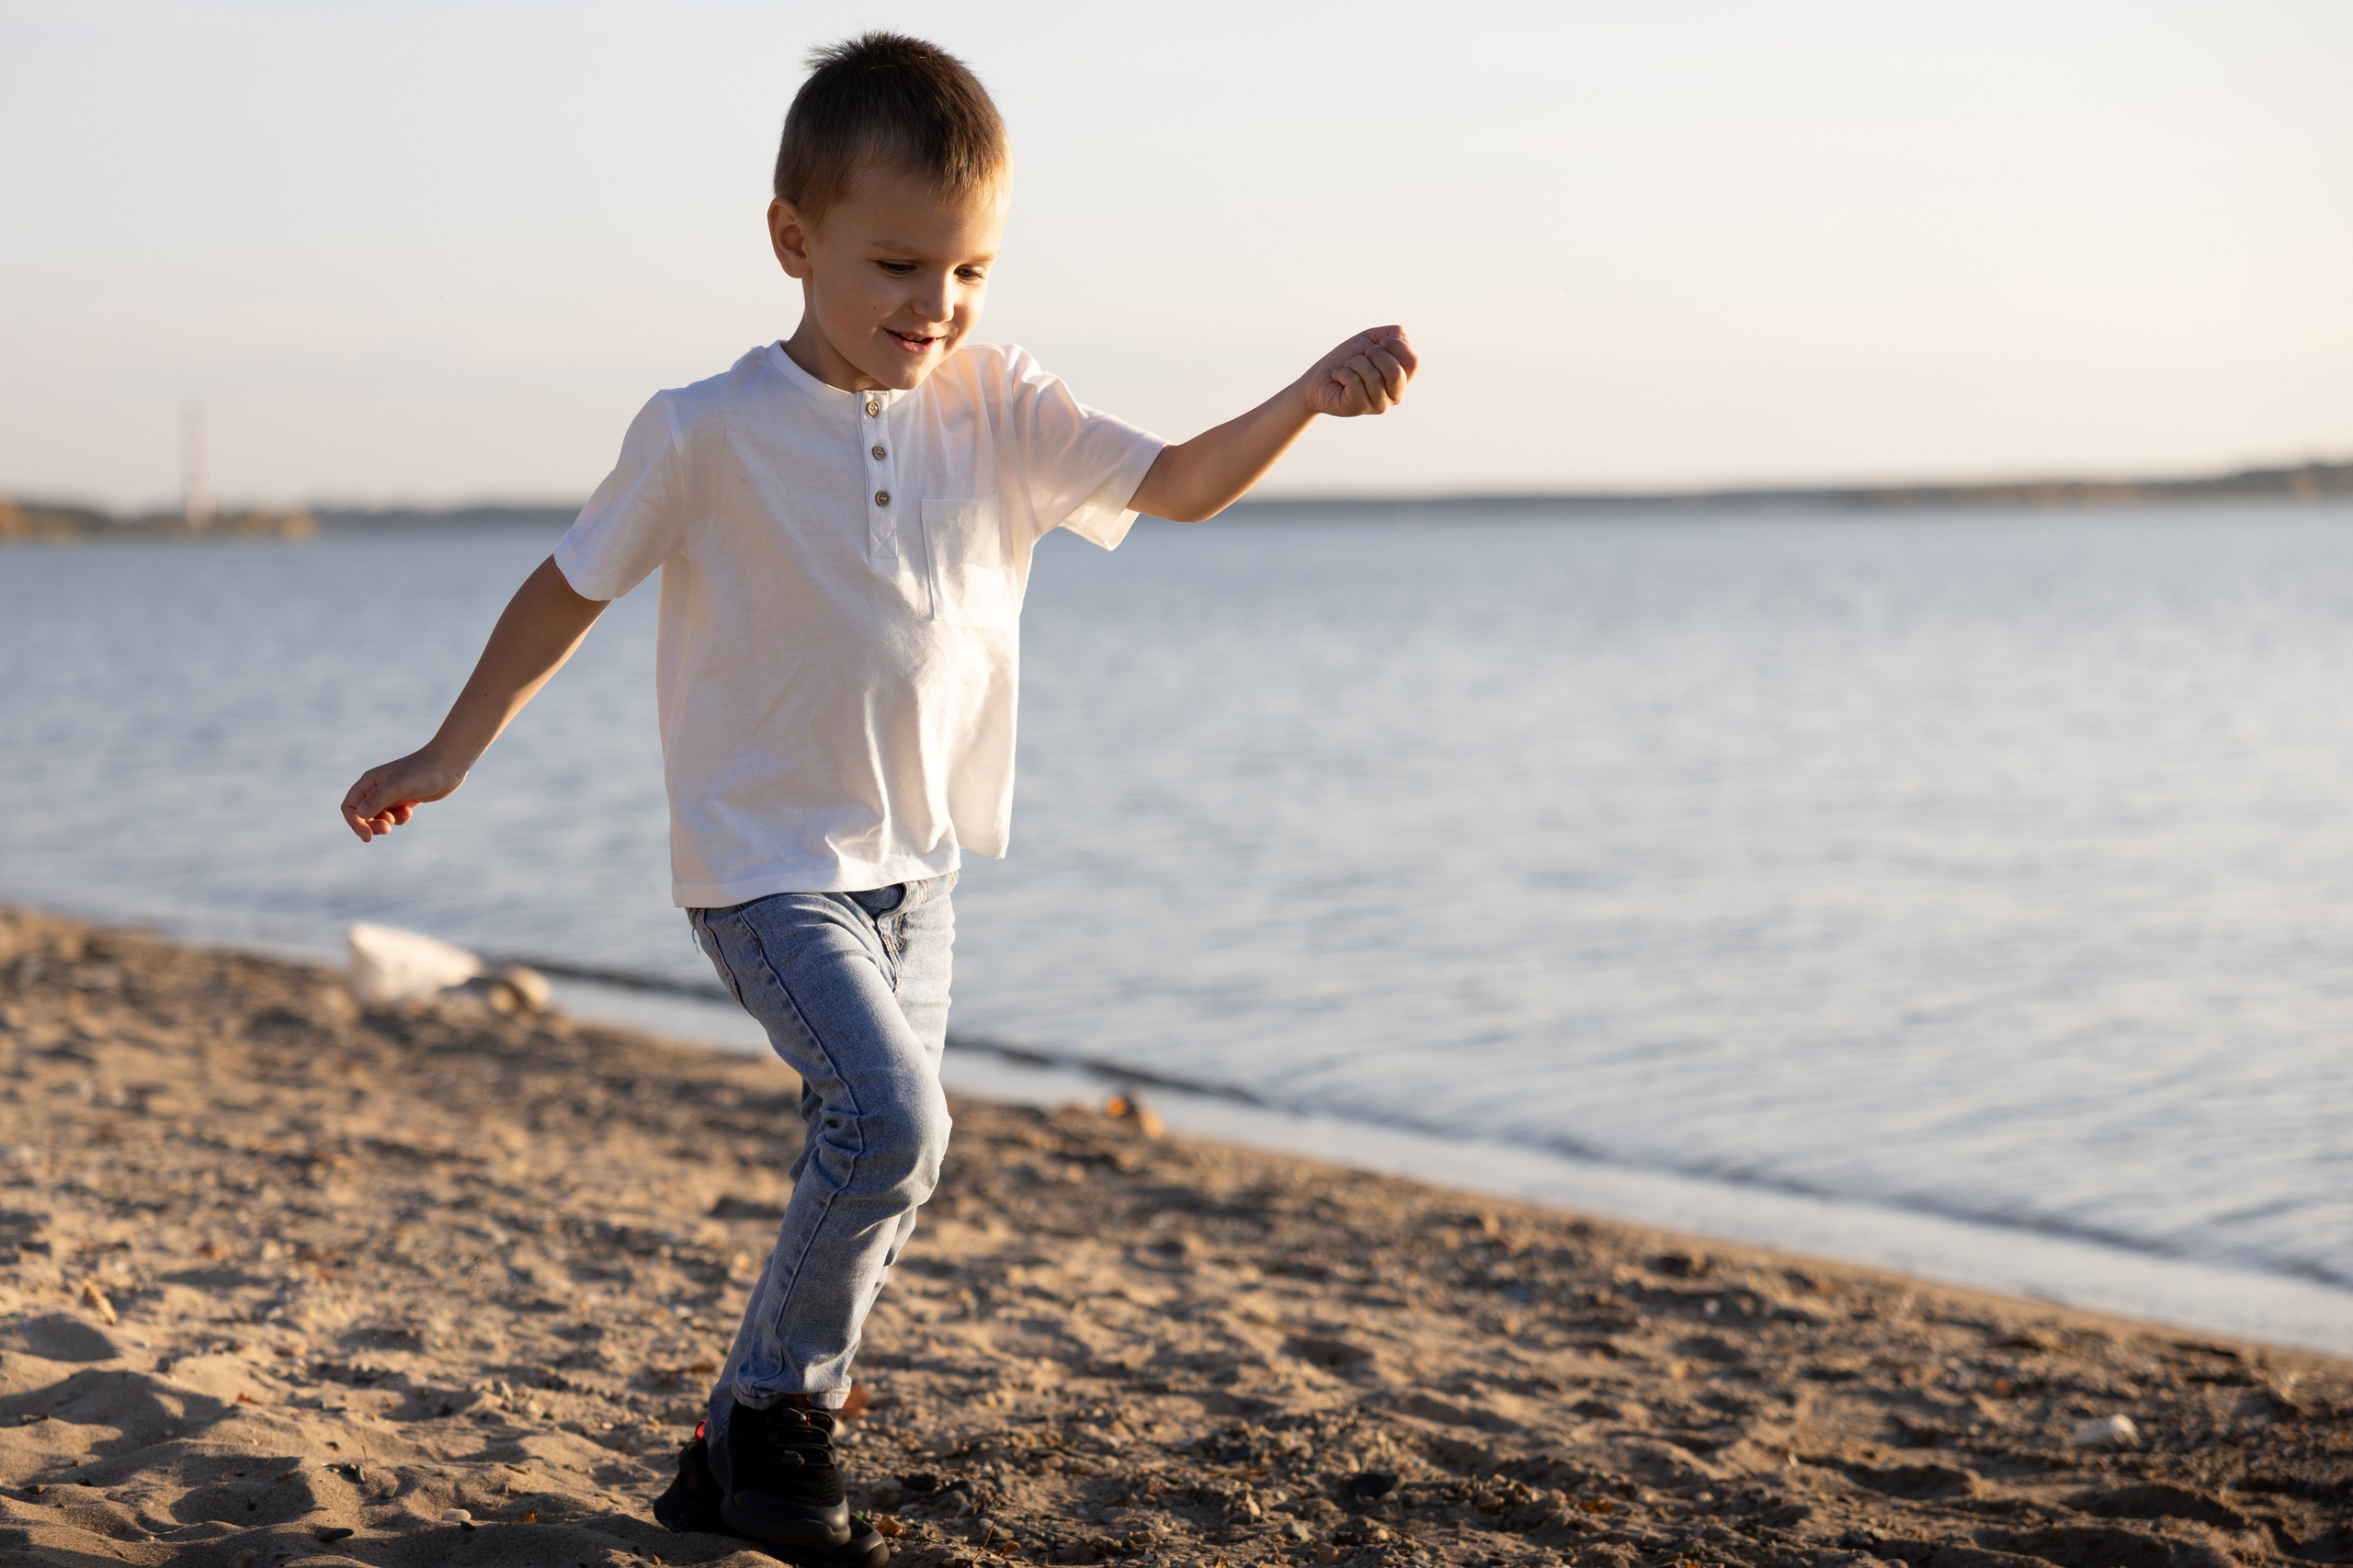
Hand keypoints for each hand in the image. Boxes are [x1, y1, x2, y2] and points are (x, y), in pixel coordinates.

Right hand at [340, 750, 465, 841]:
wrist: (448, 765)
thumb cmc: (423, 772)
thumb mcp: (400, 786)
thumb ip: (379, 799)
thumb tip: (361, 814)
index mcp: (370, 782)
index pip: (350, 807)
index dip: (355, 823)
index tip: (368, 836)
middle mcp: (377, 788)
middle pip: (363, 815)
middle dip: (372, 826)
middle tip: (388, 829)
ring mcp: (391, 794)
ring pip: (378, 817)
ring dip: (387, 823)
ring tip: (403, 815)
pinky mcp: (404, 800)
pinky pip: (394, 816)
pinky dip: (400, 818)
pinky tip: (410, 811)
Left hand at [1298, 326, 1416, 418]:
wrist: (1319, 378)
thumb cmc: (1348, 359)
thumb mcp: (1372, 339)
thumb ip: (1393, 333)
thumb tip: (1400, 338)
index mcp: (1403, 378)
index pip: (1413, 362)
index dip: (1395, 345)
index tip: (1378, 343)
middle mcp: (1395, 395)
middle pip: (1395, 372)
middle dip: (1374, 354)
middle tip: (1361, 356)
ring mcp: (1378, 405)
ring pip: (1373, 376)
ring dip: (1355, 363)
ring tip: (1348, 367)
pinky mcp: (1358, 408)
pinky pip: (1355, 383)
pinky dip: (1343, 372)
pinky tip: (1338, 377)